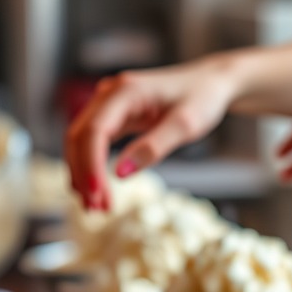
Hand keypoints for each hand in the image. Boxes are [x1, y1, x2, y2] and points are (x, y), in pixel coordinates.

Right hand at [65, 59, 237, 209]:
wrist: (211, 82)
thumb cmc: (202, 98)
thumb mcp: (186, 125)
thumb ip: (154, 147)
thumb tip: (120, 173)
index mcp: (126, 91)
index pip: (94, 130)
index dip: (90, 165)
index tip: (96, 195)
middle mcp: (110, 93)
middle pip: (80, 136)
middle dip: (83, 174)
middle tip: (96, 209)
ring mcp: (109, 103)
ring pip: (81, 140)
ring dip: (83, 173)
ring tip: (96, 206)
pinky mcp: (114, 114)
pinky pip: (93, 141)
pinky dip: (91, 165)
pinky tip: (97, 188)